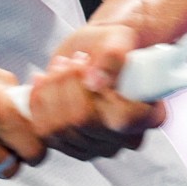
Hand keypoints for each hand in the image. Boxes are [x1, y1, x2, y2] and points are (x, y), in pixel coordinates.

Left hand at [27, 24, 165, 159]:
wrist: (94, 50)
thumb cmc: (111, 44)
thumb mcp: (118, 38)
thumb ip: (113, 56)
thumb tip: (96, 82)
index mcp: (149, 114)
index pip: (122, 119)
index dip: (98, 91)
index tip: (88, 63)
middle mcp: (125, 138)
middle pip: (84, 122)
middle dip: (68, 83)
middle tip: (72, 60)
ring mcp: (97, 146)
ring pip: (60, 128)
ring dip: (52, 90)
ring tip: (61, 66)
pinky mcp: (70, 145)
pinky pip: (44, 131)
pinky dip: (38, 101)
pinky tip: (43, 80)